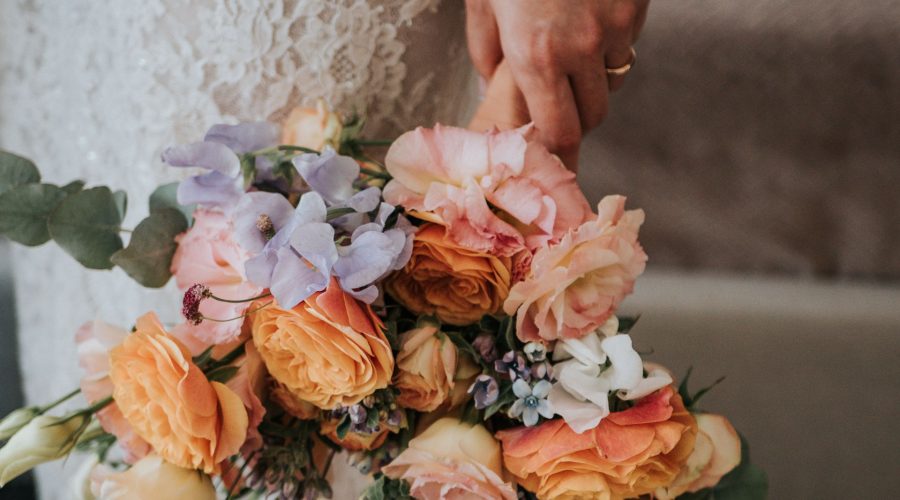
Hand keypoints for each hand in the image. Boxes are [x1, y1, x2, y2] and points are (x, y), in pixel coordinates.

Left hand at [466, 0, 649, 168]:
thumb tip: (488, 86)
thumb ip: (485, 50)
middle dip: (578, 117)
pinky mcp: (634, 6)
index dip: (560, 154)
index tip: (557, 166)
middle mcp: (580, 46)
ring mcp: (613, 26)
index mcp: (535, 54)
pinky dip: (613, 39)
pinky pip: (628, 40)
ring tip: (572, 47)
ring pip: (614, 78)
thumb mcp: (483, 0)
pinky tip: (590, 15)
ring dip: (596, 75)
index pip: (560, 132)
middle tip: (560, 101)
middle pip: (594, 115)